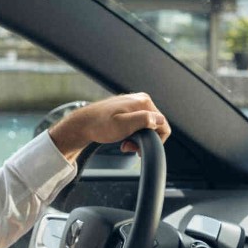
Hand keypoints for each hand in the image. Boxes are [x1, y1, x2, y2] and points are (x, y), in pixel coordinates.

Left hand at [47, 92, 171, 160]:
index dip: (155, 141)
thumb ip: (144, 120)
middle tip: (129, 146)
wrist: (84, 124)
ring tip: (125, 142)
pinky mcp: (129, 108)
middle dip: (145, 139)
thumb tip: (160, 120)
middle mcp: (141, 100)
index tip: (140, 148)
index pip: (163, 125)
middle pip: (155, 125)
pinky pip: (139, 123)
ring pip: (147, 126)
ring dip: (139, 137)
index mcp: (144, 102)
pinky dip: (133, 133)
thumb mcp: (123, 125)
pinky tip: (123, 137)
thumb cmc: (100, 125)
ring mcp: (135, 104)